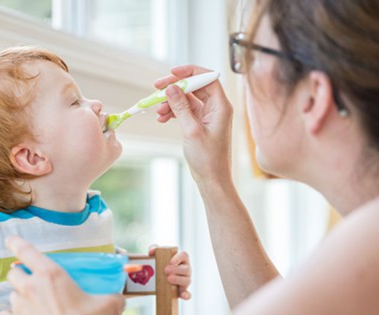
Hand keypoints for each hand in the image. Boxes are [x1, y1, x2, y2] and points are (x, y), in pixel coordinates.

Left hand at [0, 236, 125, 314]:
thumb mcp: (108, 305)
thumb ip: (111, 298)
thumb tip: (118, 299)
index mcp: (51, 274)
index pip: (27, 251)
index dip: (17, 243)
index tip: (11, 240)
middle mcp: (31, 287)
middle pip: (14, 274)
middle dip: (20, 276)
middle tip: (31, 283)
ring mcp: (20, 307)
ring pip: (11, 295)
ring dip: (19, 298)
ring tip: (30, 306)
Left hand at [149, 246, 191, 299]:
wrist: (158, 278)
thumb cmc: (160, 264)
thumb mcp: (157, 255)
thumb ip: (154, 249)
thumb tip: (151, 251)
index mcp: (181, 259)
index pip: (184, 255)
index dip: (178, 258)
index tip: (171, 261)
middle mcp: (186, 269)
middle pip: (186, 268)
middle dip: (176, 269)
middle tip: (166, 270)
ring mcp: (185, 280)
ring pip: (187, 280)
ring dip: (178, 280)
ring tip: (168, 279)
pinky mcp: (182, 291)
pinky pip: (187, 294)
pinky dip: (186, 295)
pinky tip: (183, 295)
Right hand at [155, 65, 233, 188]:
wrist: (212, 179)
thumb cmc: (207, 158)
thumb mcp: (191, 130)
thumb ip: (181, 107)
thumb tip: (171, 88)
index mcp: (221, 106)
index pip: (206, 78)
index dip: (189, 72)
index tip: (171, 73)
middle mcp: (216, 107)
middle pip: (194, 86)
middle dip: (175, 87)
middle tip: (156, 88)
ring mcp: (208, 115)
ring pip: (187, 99)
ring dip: (171, 102)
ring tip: (158, 111)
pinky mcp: (200, 123)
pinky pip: (185, 110)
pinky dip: (173, 112)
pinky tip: (162, 118)